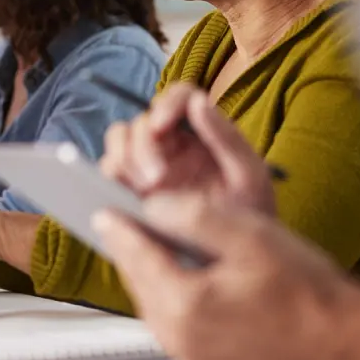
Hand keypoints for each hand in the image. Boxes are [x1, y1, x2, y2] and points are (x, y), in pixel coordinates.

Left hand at [95, 195, 359, 359]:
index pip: (132, 253)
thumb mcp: (250, 234)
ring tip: (150, 242)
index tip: (101, 206)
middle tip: (121, 220)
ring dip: (147, 271)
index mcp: (185, 302)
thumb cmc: (309, 294)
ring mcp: (190, 354)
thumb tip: (152, 206)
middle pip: (135, 280)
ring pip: (150, 302)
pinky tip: (182, 276)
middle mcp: (180, 335)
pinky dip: (168, 295)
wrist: (349, 347)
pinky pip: (171, 322)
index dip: (116, 223)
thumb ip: (192, 214)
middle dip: (128, 247)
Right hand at [99, 82, 275, 214]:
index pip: (178, 97)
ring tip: (145, 190)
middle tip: (156, 179)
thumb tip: (199, 101)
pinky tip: (125, 197)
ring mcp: (146, 164)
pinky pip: (108, 172)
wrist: (240, 262)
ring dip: (124, 159)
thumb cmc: (250, 216)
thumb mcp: (250, 177)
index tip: (162, 126)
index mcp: (199, 130)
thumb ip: (228, 138)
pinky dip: (110, 178)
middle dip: (142, 145)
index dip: (166, 104)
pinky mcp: (130, 188)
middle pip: (141, 122)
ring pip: (118, 140)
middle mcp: (169, 142)